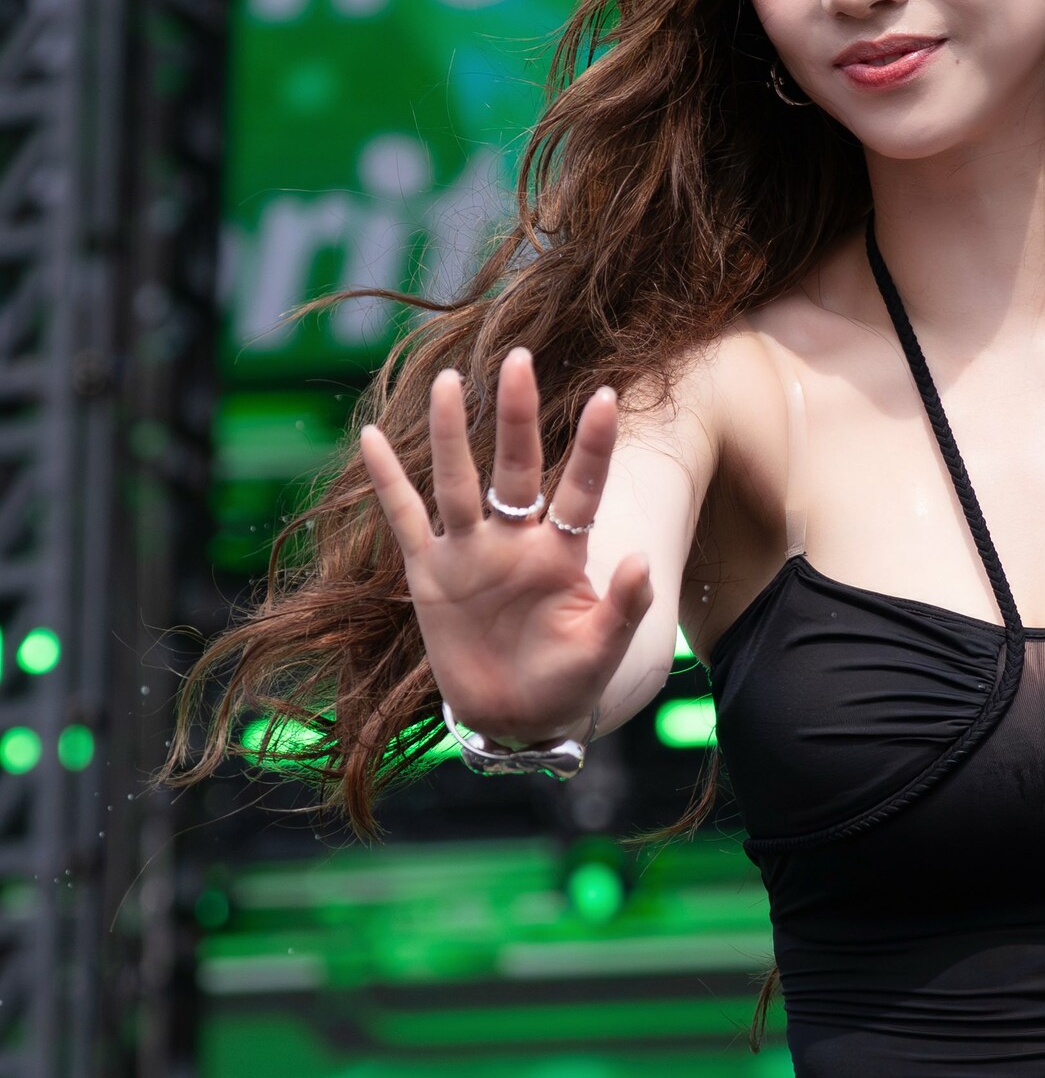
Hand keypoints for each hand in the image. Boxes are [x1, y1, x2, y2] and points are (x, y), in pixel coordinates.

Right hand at [359, 347, 652, 746]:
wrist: (516, 717)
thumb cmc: (568, 682)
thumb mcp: (603, 651)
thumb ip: (623, 607)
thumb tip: (639, 560)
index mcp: (564, 552)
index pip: (582, 488)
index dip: (594, 445)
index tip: (608, 396)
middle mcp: (516, 539)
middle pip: (516, 466)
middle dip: (517, 416)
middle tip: (518, 359)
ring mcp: (470, 552)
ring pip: (458, 481)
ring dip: (451, 435)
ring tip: (447, 381)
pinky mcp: (429, 573)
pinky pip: (404, 519)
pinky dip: (387, 483)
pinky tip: (371, 438)